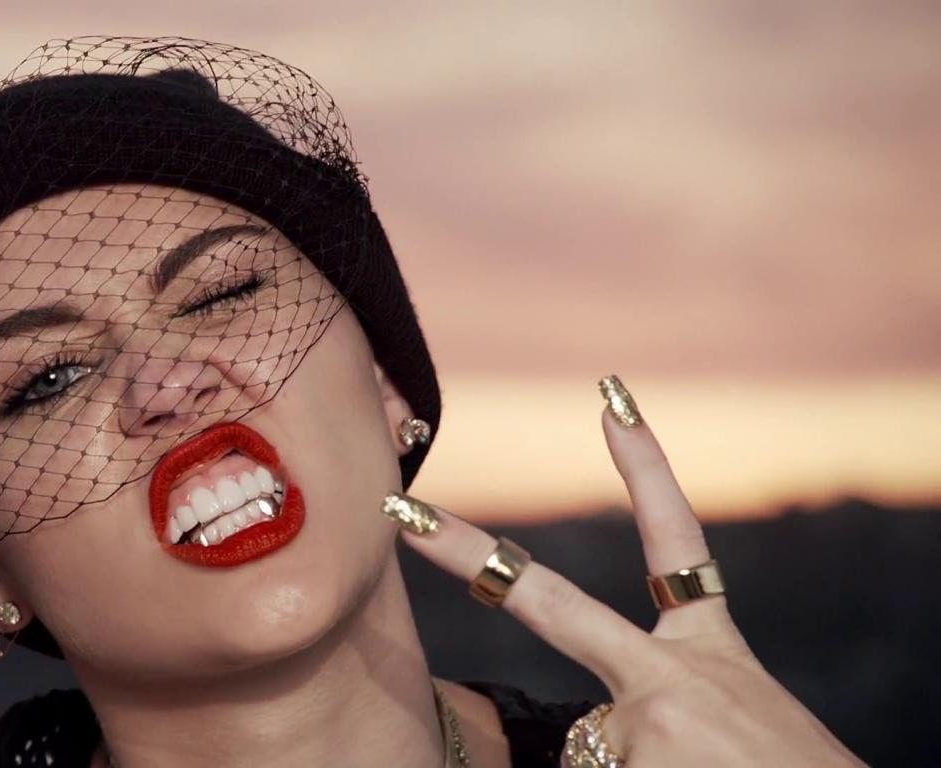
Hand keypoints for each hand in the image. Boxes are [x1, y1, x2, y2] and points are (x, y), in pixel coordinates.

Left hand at [397, 380, 865, 766]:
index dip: (644, 466)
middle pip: (548, 603)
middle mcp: (671, 672)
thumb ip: (655, 700)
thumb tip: (595, 725)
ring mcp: (647, 719)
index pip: (674, 538)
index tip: (610, 399)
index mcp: (710, 651)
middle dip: (461, 553)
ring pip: (582, 748)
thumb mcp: (732, 722)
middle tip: (399, 509)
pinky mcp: (629, 762)